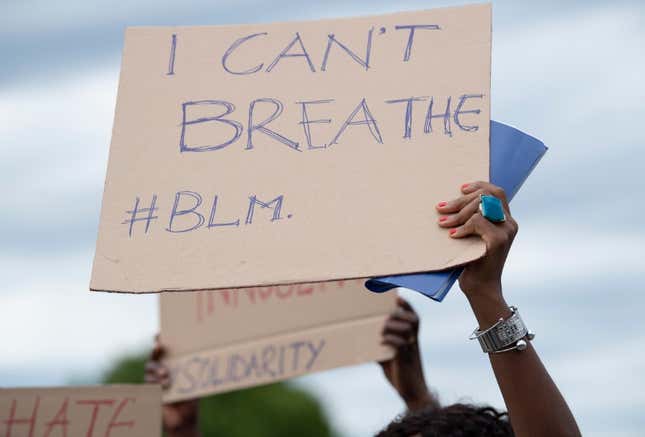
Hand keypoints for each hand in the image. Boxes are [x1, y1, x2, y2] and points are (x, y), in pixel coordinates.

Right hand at [145, 336, 199, 436]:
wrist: (185, 418)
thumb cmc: (191, 396)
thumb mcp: (195, 379)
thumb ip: (197, 368)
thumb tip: (210, 355)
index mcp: (171, 364)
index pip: (163, 349)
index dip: (159, 340)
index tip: (159, 334)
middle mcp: (160, 370)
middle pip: (153, 357)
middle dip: (155, 352)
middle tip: (159, 348)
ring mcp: (153, 381)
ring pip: (149, 371)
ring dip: (157, 372)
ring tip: (167, 379)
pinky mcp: (150, 392)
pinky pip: (148, 385)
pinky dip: (155, 385)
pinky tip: (163, 388)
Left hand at [379, 297, 437, 410]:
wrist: (412, 393)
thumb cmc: (400, 372)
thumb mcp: (388, 357)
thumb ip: (380, 346)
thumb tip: (362, 340)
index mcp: (411, 338)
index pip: (414, 318)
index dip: (407, 306)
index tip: (397, 297)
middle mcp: (413, 342)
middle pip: (413, 320)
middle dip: (399, 313)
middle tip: (387, 311)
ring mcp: (410, 351)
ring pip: (406, 331)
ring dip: (393, 325)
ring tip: (382, 325)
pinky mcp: (404, 360)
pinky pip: (400, 346)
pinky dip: (391, 340)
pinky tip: (381, 340)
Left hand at [436, 181, 517, 298]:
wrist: (481, 287)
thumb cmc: (472, 260)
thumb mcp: (473, 236)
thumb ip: (473, 219)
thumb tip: (453, 201)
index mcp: (505, 220)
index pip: (496, 191)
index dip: (479, 185)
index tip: (460, 189)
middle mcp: (509, 223)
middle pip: (486, 196)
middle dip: (460, 200)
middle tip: (441, 208)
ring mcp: (506, 231)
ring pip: (481, 206)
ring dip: (457, 213)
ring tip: (443, 223)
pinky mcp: (499, 240)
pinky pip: (478, 221)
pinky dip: (463, 227)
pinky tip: (453, 236)